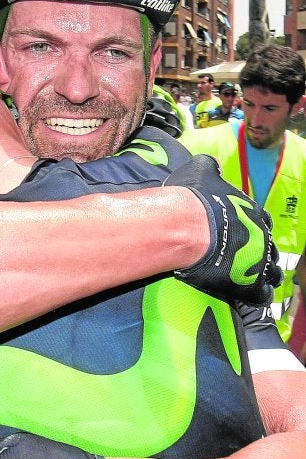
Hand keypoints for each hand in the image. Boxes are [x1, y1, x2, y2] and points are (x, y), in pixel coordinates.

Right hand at [164, 155, 281, 304]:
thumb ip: (210, 167)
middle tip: (249, 257)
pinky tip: (251, 295)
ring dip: (264, 275)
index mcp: (253, 211)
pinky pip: (261, 295)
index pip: (262, 221)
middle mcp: (261, 236)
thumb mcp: (200, 170)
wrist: (187, 227)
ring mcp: (257, 261)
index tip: (245, 231)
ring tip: (254, 278)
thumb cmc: (194, 199)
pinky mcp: (247, 283)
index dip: (254, 227)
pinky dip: (258, 295)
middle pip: (270, 247)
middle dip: (262, 252)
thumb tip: (213, 164)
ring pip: (271, 272)